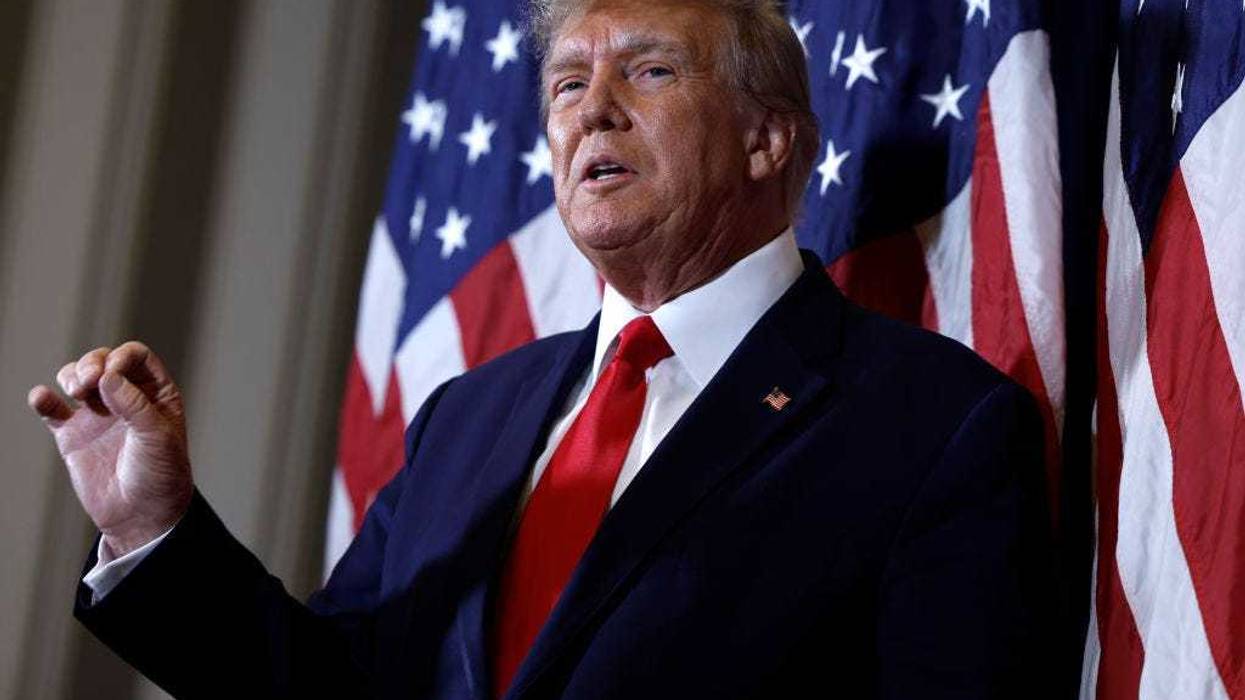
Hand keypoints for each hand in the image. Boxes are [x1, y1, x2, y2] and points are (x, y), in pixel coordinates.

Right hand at [28, 341, 192, 557]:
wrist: (140, 516)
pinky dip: (43, 399)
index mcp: (155, 394)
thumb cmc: (160, 476)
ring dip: (70, 374)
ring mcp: (98, 415)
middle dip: (91, 363)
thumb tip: (108, 376)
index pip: (136, 357)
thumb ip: (135, 405)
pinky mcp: (73, 434)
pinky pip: (52, 409)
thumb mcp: (158, 438)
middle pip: (103, 361)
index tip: (110, 374)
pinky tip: (42, 398)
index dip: (121, 357)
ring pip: (77, 377)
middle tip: (86, 383)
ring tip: (75, 391)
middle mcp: (125, 399)